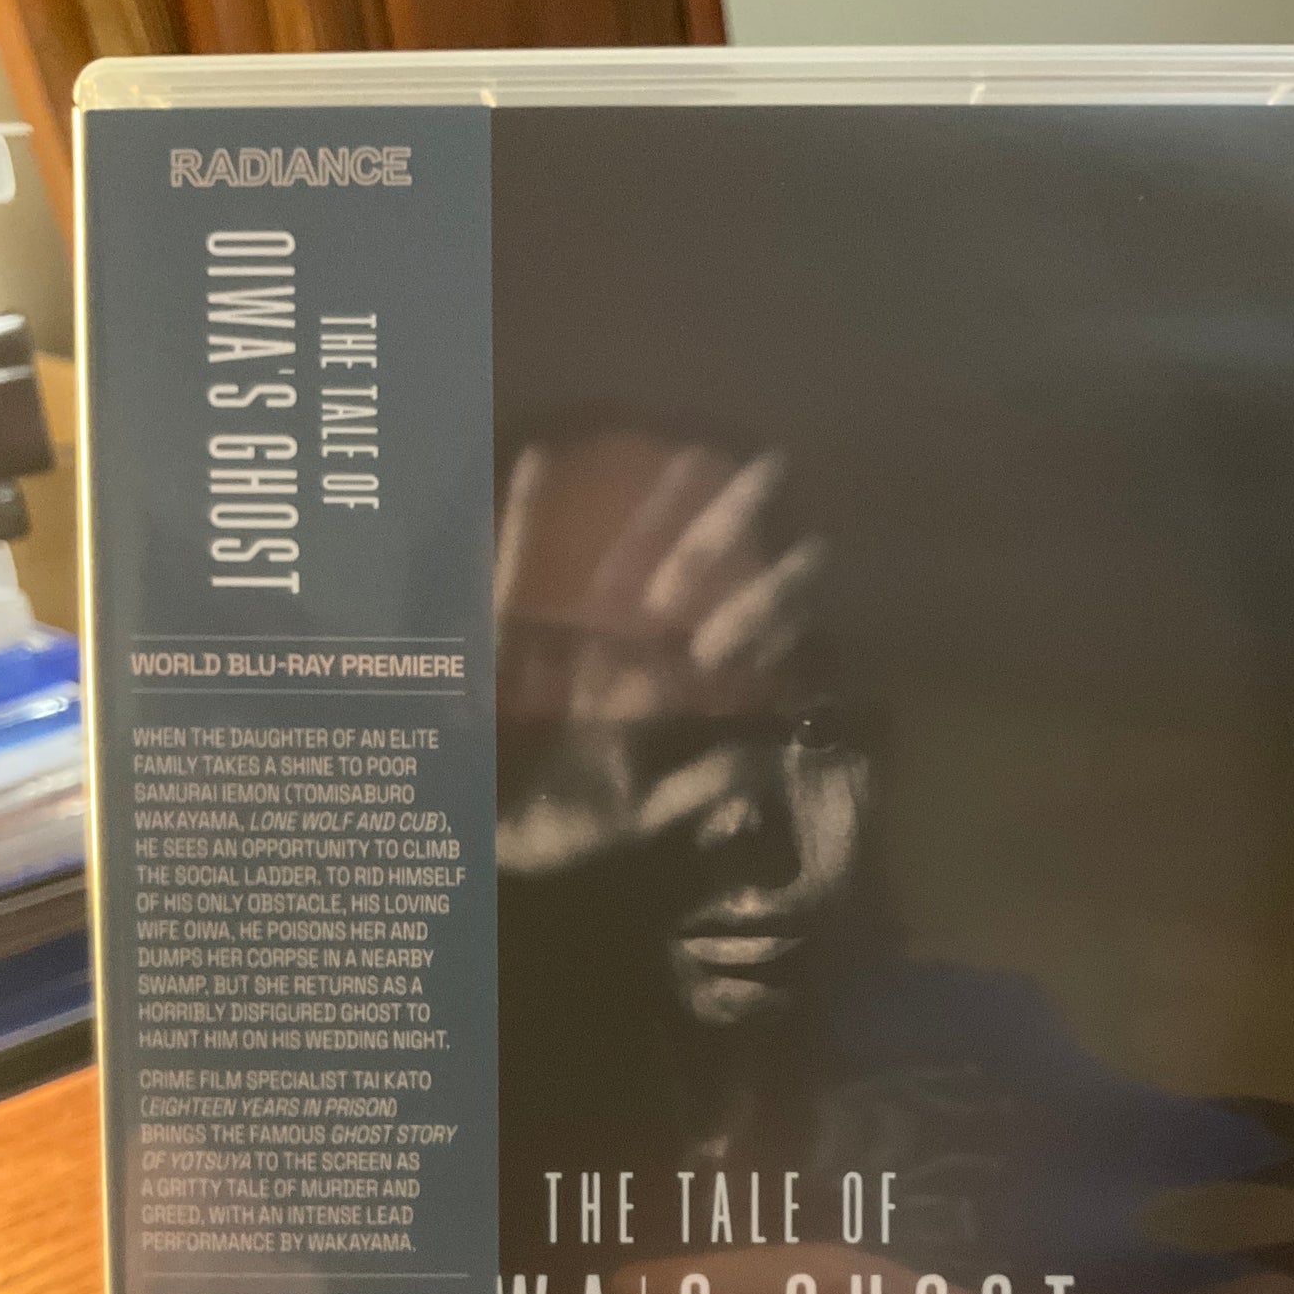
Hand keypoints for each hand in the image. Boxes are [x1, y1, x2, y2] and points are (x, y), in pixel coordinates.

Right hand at [494, 437, 821, 874]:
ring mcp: (574, 640)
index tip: (816, 547)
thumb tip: (758, 760)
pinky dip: (522, 516)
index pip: (731, 636)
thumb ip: (693, 788)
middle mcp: (630, 655)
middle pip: (692, 577)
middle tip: (773, 463)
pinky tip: (537, 458)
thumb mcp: (633, 818)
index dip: (773, 595)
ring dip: (656, 508)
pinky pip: (515, 568)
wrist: (477, 843)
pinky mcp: (506, 637)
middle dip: (730, 523)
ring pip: (626, 560)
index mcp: (664, 695)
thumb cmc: (560, 829)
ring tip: (691, 450)